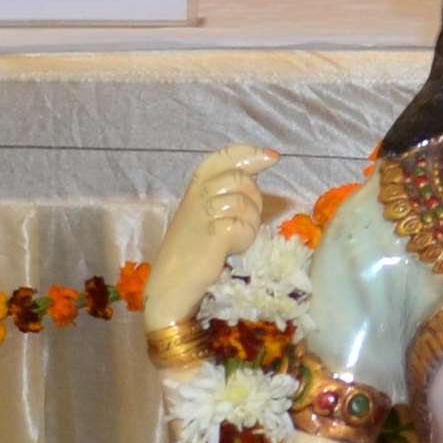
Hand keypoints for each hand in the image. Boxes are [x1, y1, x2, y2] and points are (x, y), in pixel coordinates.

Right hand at [147, 142, 278, 315]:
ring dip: (249, 222)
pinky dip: (245, 239)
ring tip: (233, 239)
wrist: (170, 289)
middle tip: (242, 222)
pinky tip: (231, 249)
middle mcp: (196, 196)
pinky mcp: (214, 234)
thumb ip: (223, 195)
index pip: (222, 157)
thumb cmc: (190, 256)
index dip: (248, 153)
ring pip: (246, 202)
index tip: (272, 156)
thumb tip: (255, 174)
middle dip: (253, 198)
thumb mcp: (203, 217)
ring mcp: (203, 213)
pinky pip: (245, 226)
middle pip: (241, 179)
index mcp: (193, 189)